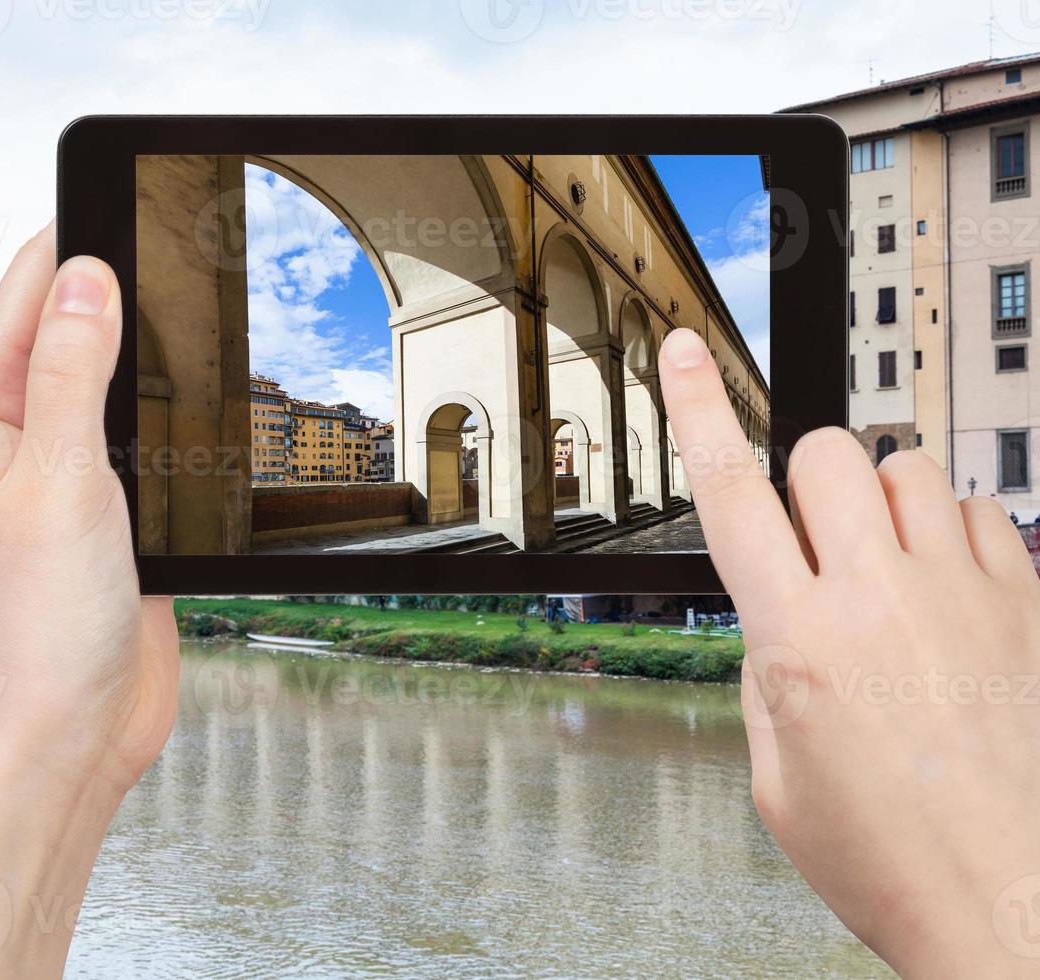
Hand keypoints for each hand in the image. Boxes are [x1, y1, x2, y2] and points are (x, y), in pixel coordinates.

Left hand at [0, 233, 177, 977]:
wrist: (61, 740)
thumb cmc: (33, 631)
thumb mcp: (57, 480)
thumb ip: (71, 374)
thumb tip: (83, 273)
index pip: (20, 297)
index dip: (71, 241)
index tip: (123, 193)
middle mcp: (15, 444)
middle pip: (69, 336)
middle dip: (118, 291)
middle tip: (182, 246)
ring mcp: (64, 484)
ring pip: (113, 392)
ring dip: (149, 360)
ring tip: (199, 310)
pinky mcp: (110, 524)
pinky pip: (142, 449)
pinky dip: (170, 423)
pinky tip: (203, 407)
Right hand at [660, 327, 1039, 977]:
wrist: (1012, 905)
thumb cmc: (894, 860)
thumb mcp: (778, 780)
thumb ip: (766, 679)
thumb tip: (777, 622)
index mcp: (799, 644)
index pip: (729, 495)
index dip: (700, 411)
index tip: (687, 354)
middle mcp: (879, 602)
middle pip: (825, 455)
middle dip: (805, 477)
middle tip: (813, 531)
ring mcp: (962, 597)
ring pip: (907, 468)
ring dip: (881, 499)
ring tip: (888, 561)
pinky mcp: (1026, 607)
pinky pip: (985, 511)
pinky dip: (956, 527)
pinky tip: (949, 582)